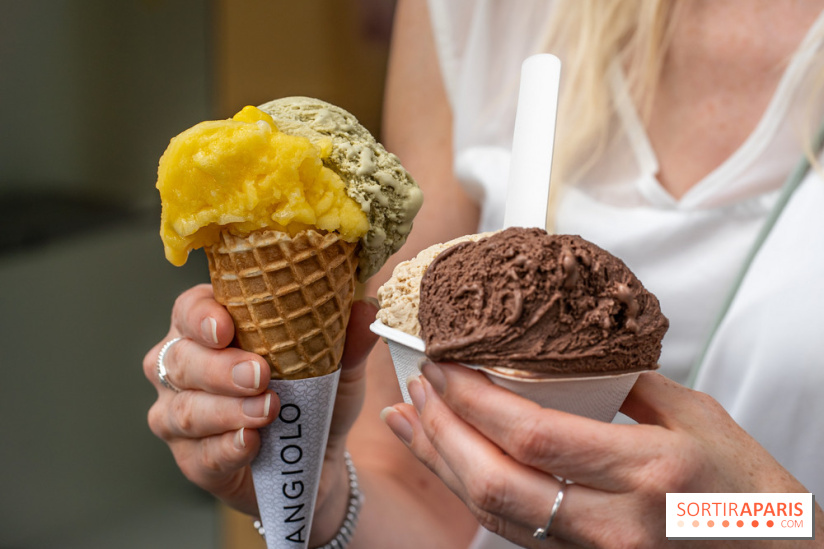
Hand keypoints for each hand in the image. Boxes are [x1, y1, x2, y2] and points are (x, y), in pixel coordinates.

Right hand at [143, 284, 378, 516]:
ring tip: (267, 409)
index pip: (189, 310)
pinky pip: (198, 455)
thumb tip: (364, 306)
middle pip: (181, 359)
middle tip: (259, 374)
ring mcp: (177, 415)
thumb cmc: (313, 394)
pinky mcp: (191, 460)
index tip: (226, 327)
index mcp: (209, 328)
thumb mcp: (337, 365)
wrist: (317, 456)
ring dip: (227, 410)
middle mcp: (182, 367)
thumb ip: (346, 338)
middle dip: (219, 367)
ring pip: (185, 409)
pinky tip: (250, 443)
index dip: (201, 316)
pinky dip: (226, 448)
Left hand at [383, 362, 817, 547]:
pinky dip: (469, 491)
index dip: (474, 399)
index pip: (533, 434)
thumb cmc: (746, 487)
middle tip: (416, 386)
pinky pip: (510, 529)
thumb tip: (560, 355)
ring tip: (409, 421)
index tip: (443, 362)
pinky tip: (448, 460)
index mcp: (648, 472)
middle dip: (443, 431)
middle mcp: (614, 522)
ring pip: (493, 514)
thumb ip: (624, 384)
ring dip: (441, 464)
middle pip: (497, 482)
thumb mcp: (696, 417)